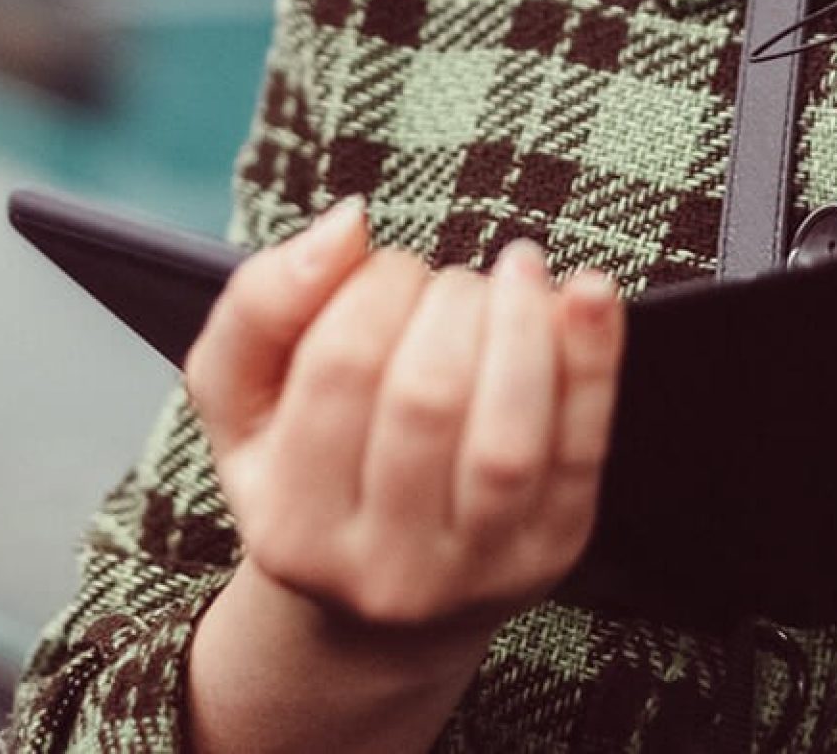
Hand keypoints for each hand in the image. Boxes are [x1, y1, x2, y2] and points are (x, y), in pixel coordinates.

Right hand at [185, 202, 623, 638]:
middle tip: (450, 282)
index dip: (373, 287)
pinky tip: (588, 294)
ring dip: (521, 324)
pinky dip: (593, 358)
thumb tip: (344, 226)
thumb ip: (261, 305)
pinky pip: (582, 447)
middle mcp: (381, 567)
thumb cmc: (305, 474)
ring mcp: (475, 569)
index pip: (339, 367)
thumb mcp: (243, 402)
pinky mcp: (552, 553)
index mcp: (290, 528)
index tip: (387, 267)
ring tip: (516, 271)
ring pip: (507, 436)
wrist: (379, 609)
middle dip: (448, 302)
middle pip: (426, 397)